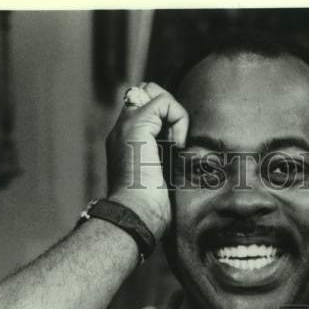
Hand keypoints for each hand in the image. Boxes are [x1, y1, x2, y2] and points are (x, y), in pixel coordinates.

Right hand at [105, 81, 188, 240]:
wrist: (135, 216)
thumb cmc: (149, 212)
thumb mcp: (161, 183)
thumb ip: (167, 164)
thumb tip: (186, 157)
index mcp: (126, 144)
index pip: (146, 111)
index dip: (166, 120)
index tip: (176, 150)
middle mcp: (121, 130)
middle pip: (146, 93)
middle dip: (169, 110)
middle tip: (177, 144)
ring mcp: (125, 125)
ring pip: (153, 91)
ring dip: (173, 114)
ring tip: (176, 146)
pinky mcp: (135, 124)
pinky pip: (164, 101)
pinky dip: (178, 119)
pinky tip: (177, 146)